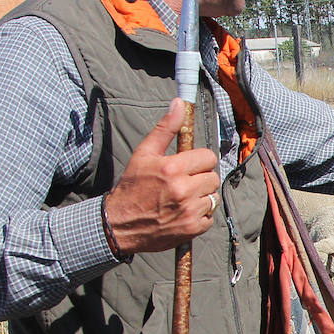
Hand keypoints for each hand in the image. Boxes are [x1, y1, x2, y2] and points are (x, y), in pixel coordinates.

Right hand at [102, 100, 220, 254]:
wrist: (120, 224)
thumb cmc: (132, 186)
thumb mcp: (144, 154)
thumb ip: (165, 128)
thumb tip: (179, 104)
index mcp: (172, 168)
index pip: (208, 157)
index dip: (199, 161)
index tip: (188, 166)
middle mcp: (183, 189)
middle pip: (213, 177)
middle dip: (201, 178)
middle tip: (184, 183)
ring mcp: (189, 211)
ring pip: (213, 197)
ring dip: (201, 197)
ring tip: (182, 198)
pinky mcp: (192, 228)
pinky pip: (210, 217)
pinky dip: (200, 215)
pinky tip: (183, 212)